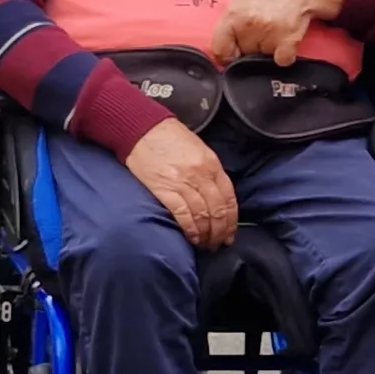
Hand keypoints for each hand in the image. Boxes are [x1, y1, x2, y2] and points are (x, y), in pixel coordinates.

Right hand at [123, 120, 238, 249]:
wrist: (143, 128)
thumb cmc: (170, 137)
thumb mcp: (199, 149)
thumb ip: (209, 171)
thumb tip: (216, 196)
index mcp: (212, 164)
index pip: (229, 198)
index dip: (232, 220)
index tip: (230, 233)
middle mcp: (201, 175)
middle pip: (218, 210)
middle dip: (220, 232)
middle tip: (218, 244)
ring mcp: (183, 183)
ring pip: (202, 215)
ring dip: (206, 234)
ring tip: (205, 244)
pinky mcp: (164, 189)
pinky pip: (183, 214)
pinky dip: (190, 229)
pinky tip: (192, 238)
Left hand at [212, 0, 344, 66]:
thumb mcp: (241, 3)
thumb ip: (229, 26)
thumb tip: (221, 54)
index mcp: (233, 15)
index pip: (219, 48)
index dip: (226, 55)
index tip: (234, 54)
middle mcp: (248, 24)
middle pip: (243, 56)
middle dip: (251, 49)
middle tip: (262, 31)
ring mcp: (268, 32)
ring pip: (262, 59)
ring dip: (269, 50)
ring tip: (275, 31)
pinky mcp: (287, 40)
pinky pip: (281, 60)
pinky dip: (286, 55)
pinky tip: (287, 40)